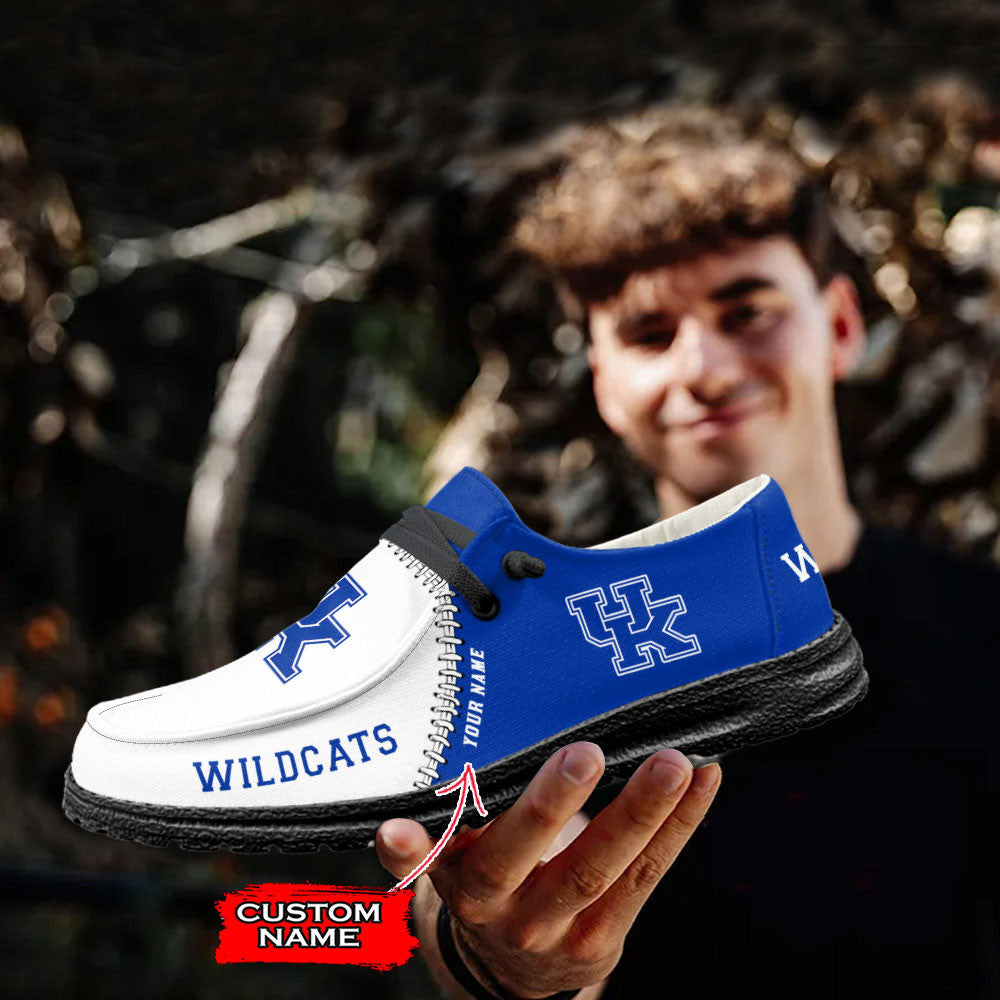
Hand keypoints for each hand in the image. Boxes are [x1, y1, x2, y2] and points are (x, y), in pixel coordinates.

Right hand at [375, 743, 721, 998]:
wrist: (509, 972)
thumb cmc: (485, 880)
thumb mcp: (451, 860)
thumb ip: (442, 825)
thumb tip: (410, 794)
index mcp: (456, 877)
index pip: (434, 856)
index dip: (412, 848)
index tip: (396, 826)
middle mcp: (500, 906)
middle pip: (524, 855)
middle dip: (552, 804)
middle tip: (584, 754)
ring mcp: (557, 926)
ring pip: (602, 867)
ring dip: (643, 812)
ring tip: (673, 762)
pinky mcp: (605, 936)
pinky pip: (649, 876)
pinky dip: (681, 824)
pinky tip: (704, 780)